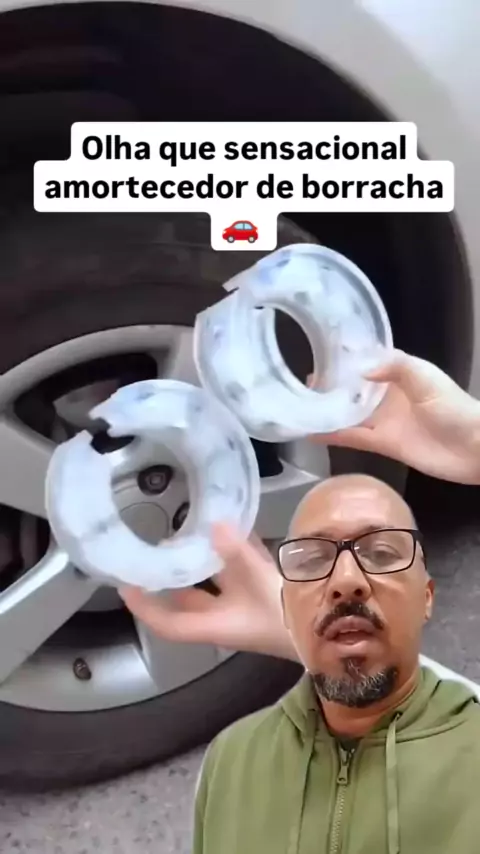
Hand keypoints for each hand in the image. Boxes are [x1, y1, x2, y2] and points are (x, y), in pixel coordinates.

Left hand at [119, 524, 297, 660]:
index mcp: (216, 625)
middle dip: (174, 574)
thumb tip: (212, 525)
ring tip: (192, 527)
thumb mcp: (261, 585)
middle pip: (189, 598)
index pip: (169, 623)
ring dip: (205, 559)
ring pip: (217, 582)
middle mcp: (225, 617)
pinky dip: (235, 551)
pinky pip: (242, 571)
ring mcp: (246, 606)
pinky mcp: (266, 594)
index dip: (144, 608)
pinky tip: (235, 525)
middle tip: (159, 544)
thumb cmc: (292, 620)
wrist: (335, 635)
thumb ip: (236, 554)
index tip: (125, 585)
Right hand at [312, 349, 479, 483]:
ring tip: (299, 403)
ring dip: (327, 409)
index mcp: (401, 373)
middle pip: (354, 387)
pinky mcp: (383, 444)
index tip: (319, 350)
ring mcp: (385, 420)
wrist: (475, 449)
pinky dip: (333, 436)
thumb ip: (395, 368)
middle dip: (330, 383)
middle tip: (301, 381)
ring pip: (349, 412)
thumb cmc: (455, 409)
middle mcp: (388, 395)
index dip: (345, 355)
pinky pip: (353, 438)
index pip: (368, 359)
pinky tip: (310, 433)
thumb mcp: (427, 379)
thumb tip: (359, 369)